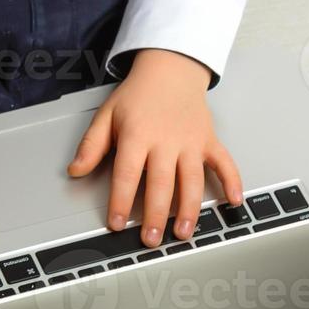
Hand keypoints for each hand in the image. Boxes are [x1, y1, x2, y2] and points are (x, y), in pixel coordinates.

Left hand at [66, 48, 243, 247]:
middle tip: (151, 239)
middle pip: (161, 184)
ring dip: (189, 209)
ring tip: (182, 232)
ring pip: (192, 180)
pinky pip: (225, 163)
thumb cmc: (138, 95)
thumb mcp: (107, 115)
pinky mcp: (209, 140)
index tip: (116, 223)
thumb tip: (74, 170)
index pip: (127, 174)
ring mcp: (191, 142)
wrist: (170, 69)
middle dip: (156, 215)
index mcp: (138, 135)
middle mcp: (166, 141)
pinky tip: (233, 202)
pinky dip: (232, 182)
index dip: (120, 201)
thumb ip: (91, 145)